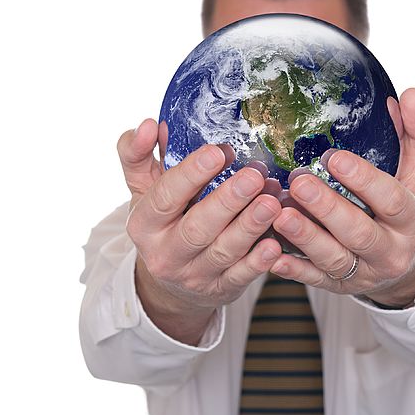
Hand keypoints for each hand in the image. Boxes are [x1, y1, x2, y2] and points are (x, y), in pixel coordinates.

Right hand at [118, 119, 283, 343]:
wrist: (170, 282)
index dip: (190, 175)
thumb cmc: (164, 221)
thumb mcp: (143, 189)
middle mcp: (166, 253)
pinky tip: (276, 243)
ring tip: (272, 202)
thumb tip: (148, 124)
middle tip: (254, 176)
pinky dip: (259, 262)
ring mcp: (194, 275)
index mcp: (144, 224)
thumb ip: (138, 154)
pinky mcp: (221, 289)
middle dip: (227, 201)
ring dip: (250, 227)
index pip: (164, 197)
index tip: (218, 151)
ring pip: (223, 252)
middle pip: (196, 228)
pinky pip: (241, 276)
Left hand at [270, 88, 414, 306]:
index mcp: (412, 220)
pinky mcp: (340, 286)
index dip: (364, 179)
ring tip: (277, 213)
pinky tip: (271, 255)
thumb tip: (410, 94)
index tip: (334, 157)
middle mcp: (391, 251)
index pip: (391, 199)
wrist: (409, 268)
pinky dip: (293, 269)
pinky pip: (315, 280)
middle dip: (327, 208)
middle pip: (358, 232)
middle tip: (297, 182)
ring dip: (304, 237)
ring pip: (333, 259)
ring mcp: (364, 273)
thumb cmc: (406, 210)